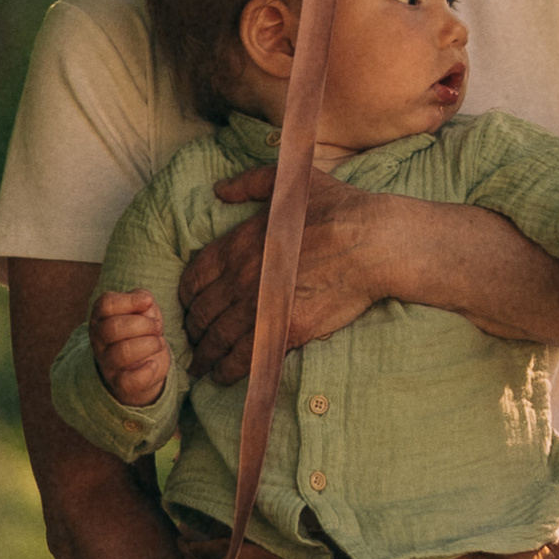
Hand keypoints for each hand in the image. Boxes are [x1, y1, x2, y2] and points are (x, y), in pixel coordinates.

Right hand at [90, 288, 171, 407]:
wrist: (145, 365)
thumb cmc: (142, 331)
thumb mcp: (143, 309)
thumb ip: (142, 299)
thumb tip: (145, 301)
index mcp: (101, 317)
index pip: (105, 304)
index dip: (130, 300)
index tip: (148, 302)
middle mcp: (99, 340)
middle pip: (112, 328)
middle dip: (144, 325)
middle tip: (157, 327)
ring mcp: (107, 362)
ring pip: (122, 353)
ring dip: (149, 345)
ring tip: (159, 343)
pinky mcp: (119, 383)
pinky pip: (129, 381)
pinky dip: (146, 372)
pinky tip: (153, 364)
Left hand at [182, 164, 394, 384]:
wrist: (372, 242)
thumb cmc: (337, 209)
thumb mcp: (289, 184)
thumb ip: (249, 183)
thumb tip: (220, 189)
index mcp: (237, 244)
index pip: (194, 278)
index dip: (187, 297)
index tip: (190, 307)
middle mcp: (241, 277)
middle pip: (202, 312)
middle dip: (193, 330)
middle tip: (193, 341)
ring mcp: (261, 306)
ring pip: (217, 338)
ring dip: (205, 354)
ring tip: (201, 365)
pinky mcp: (286, 329)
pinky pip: (244, 356)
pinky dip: (228, 369)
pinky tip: (222, 375)